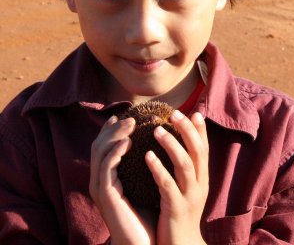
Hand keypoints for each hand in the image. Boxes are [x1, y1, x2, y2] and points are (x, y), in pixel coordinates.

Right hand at [89, 116, 155, 244]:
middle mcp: (100, 180)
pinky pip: (106, 168)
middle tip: (129, 118)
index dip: (112, 129)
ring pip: (99, 152)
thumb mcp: (145, 183)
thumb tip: (158, 141)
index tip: (125, 116)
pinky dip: (114, 152)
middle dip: (112, 128)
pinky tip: (127, 143)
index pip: (104, 146)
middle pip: (98, 145)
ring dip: (114, 136)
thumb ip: (145, 164)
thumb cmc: (148, 214)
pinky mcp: (105, 195)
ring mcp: (100, 187)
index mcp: (108, 177)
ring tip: (131, 124)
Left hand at [145, 111, 208, 244]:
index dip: (201, 130)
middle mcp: (200, 184)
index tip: (194, 112)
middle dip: (187, 130)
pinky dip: (158, 168)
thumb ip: (185, 166)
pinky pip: (167, 185)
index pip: (204, 148)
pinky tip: (147, 156)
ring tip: (156, 129)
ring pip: (184, 165)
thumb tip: (179, 142)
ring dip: (171, 145)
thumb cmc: (180, 211)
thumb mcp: (187, 187)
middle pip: (198, 152)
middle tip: (174, 113)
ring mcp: (189, 196)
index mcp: (202, 177)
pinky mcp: (176, 208)